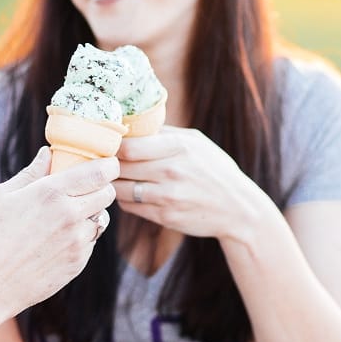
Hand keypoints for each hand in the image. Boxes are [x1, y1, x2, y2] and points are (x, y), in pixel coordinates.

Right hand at [0, 148, 117, 322]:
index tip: (107, 163)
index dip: (109, 165)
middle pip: (107, 193)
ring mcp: (76, 242)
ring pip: (101, 219)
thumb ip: (31, 173)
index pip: (100, 172)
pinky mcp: (77, 264)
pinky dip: (83, 237)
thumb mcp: (1, 195)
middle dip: (102, 187)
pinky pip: (91, 242)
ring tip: (69, 216)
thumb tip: (47, 154)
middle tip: (87, 187)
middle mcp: (70, 215)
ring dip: (92, 213)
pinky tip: (60, 239)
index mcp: (51, 192)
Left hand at [116, 128, 263, 246]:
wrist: (237, 208)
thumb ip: (165, 134)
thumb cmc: (214, 169)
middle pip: (121, 168)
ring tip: (113, 177)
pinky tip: (128, 192)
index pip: (129, 147)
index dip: (113, 145)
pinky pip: (131, 207)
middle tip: (103, 160)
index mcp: (178, 147)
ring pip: (121, 190)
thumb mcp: (196, 142)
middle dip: (109, 164)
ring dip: (113, 183)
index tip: (109, 143)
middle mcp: (171, 172)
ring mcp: (167, 197)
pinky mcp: (165, 217)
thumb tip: (134, 124)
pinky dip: (124, 199)